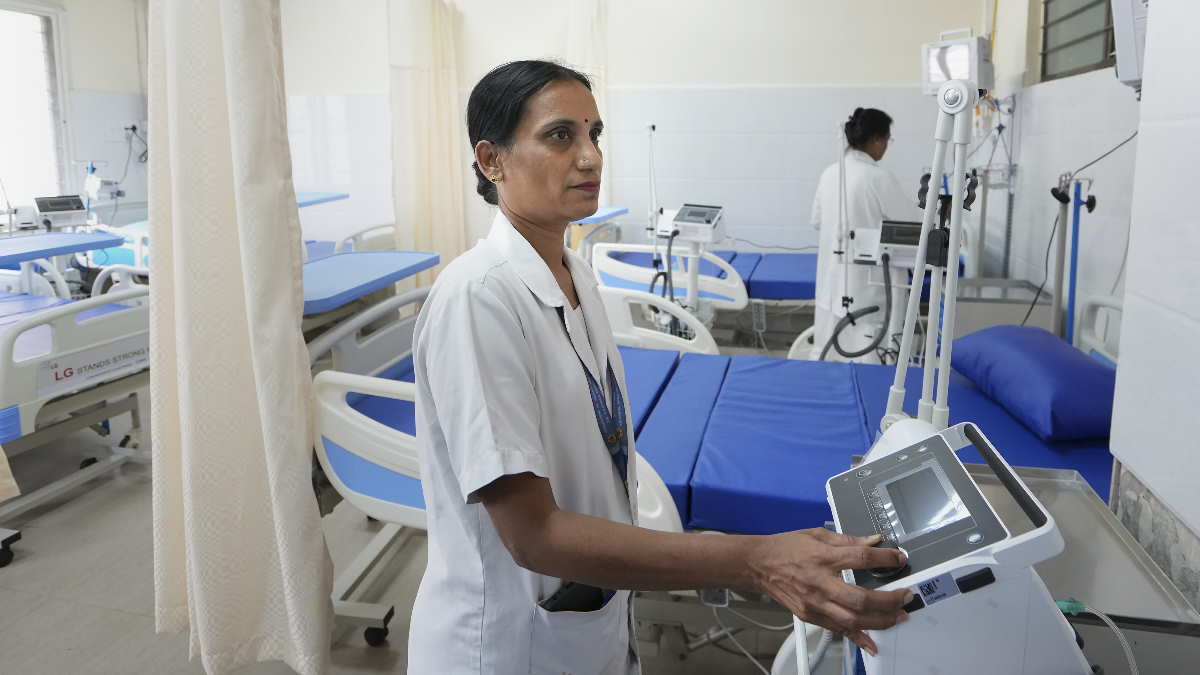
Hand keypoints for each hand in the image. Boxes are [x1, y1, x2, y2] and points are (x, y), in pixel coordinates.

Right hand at [748, 529, 911, 656]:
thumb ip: (848, 540)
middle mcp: (820, 583)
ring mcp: (815, 603)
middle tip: (906, 596)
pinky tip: (872, 644)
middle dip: (889, 600)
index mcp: (823, 557)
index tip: (900, 559)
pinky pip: (839, 630)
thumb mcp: (817, 535)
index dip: (885, 558)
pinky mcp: (811, 616)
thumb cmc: (786, 548)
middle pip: (861, 598)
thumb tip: (874, 541)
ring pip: (853, 619)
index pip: (861, 558)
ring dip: (881, 620)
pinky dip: (858, 638)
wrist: (758, 565)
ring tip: (899, 616)